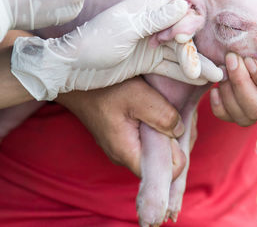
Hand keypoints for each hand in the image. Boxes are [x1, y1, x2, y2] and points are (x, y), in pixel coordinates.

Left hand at [12, 0, 222, 100]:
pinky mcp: (146, 61)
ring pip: (178, 55)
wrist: (72, 67)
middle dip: (197, 55)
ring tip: (217, 77)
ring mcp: (149, 45)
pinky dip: (183, 73)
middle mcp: (151, 26)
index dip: (189, 32)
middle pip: (181, 39)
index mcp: (145, 11)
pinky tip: (199, 80)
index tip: (194, 49)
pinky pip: (169, 67)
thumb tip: (183, 6)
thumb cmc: (94, 43)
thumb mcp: (125, 30)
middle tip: (216, 72)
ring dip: (195, 66)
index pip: (177, 17)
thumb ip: (155, 20)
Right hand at [56, 77, 193, 179]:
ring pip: (155, 149)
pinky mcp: (122, 136)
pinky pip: (147, 139)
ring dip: (167, 131)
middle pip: (162, 161)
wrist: (76, 81)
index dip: (178, 155)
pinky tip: (159, 109)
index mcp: (128, 152)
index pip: (163, 174)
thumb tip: (180, 131)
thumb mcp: (139, 97)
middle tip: (179, 114)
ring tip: (169, 108)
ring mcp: (122, 146)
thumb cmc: (104, 88)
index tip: (180, 129)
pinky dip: (157, 126)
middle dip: (176, 141)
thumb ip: (163, 117)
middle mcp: (124, 155)